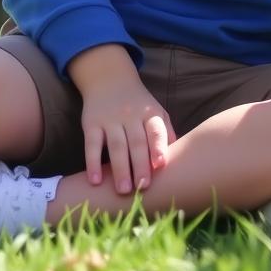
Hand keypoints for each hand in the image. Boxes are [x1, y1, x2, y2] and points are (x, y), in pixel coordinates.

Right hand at [69, 45, 176, 192]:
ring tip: (123, 190)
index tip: (160, 165)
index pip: (156, 131)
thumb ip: (165, 132)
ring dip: (120, 169)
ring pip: (116, 146)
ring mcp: (111, 119)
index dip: (158, 147)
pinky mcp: (91, 123)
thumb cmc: (139, 104)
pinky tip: (95, 180)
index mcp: (150, 114)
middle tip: (142, 188)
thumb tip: (178, 155)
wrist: (110, 79)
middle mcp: (132, 115)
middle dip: (140, 166)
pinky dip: (93, 163)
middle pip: (137, 143)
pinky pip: (92, 144)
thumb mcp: (156, 112)